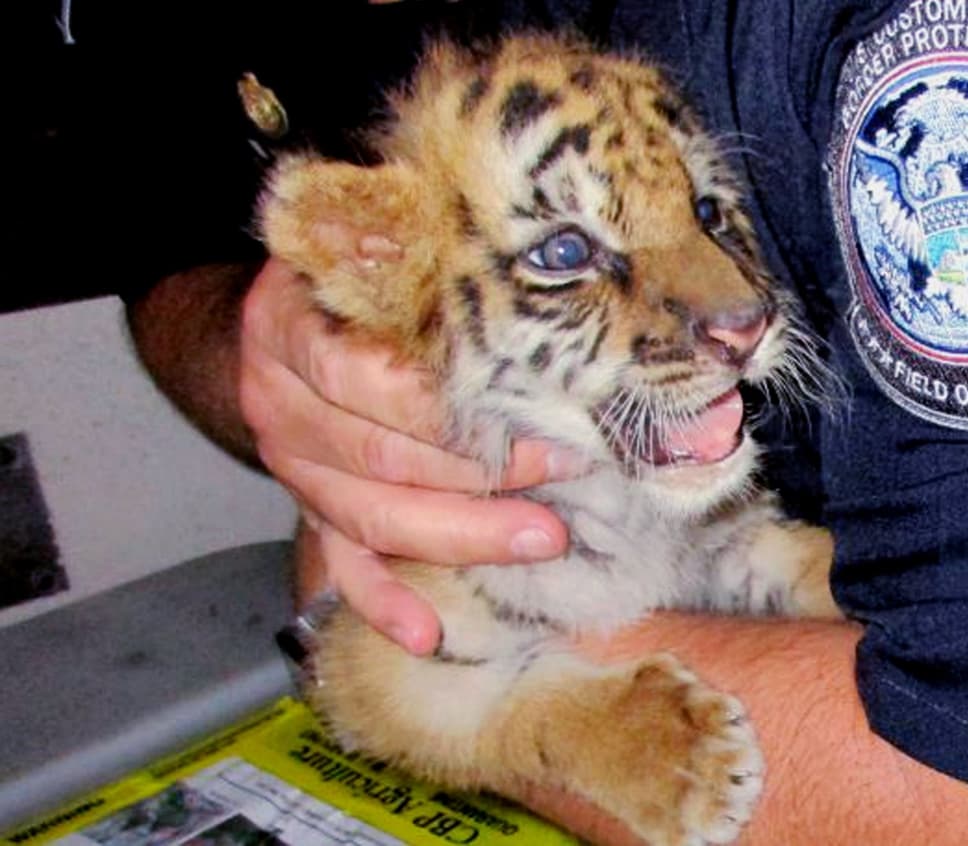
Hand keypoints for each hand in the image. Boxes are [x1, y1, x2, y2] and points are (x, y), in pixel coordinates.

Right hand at [240, 258, 584, 652]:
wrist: (280, 316)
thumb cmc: (348, 275)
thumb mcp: (367, 243)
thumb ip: (415, 258)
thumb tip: (524, 271)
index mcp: (288, 330)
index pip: (371, 381)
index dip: (455, 409)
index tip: (538, 417)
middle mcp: (278, 405)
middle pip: (380, 460)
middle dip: (480, 479)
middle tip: (567, 478)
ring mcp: (290, 467)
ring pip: (371, 518)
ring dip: (460, 537)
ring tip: (540, 539)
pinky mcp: (308, 509)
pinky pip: (342, 564)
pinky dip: (382, 603)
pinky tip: (426, 634)